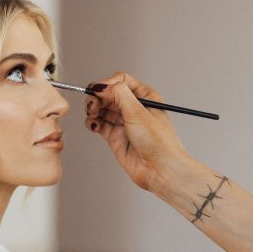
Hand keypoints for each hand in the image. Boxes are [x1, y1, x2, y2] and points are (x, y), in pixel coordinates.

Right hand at [84, 71, 190, 191]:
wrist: (160, 170)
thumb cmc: (159, 143)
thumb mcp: (138, 112)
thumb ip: (118, 94)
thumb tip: (101, 86)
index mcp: (144, 96)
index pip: (120, 80)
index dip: (107, 84)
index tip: (99, 91)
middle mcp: (133, 107)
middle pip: (107, 93)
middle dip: (97, 97)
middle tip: (92, 104)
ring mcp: (123, 122)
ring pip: (100, 108)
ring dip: (93, 109)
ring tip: (93, 115)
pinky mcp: (114, 136)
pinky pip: (98, 123)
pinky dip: (92, 122)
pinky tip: (94, 126)